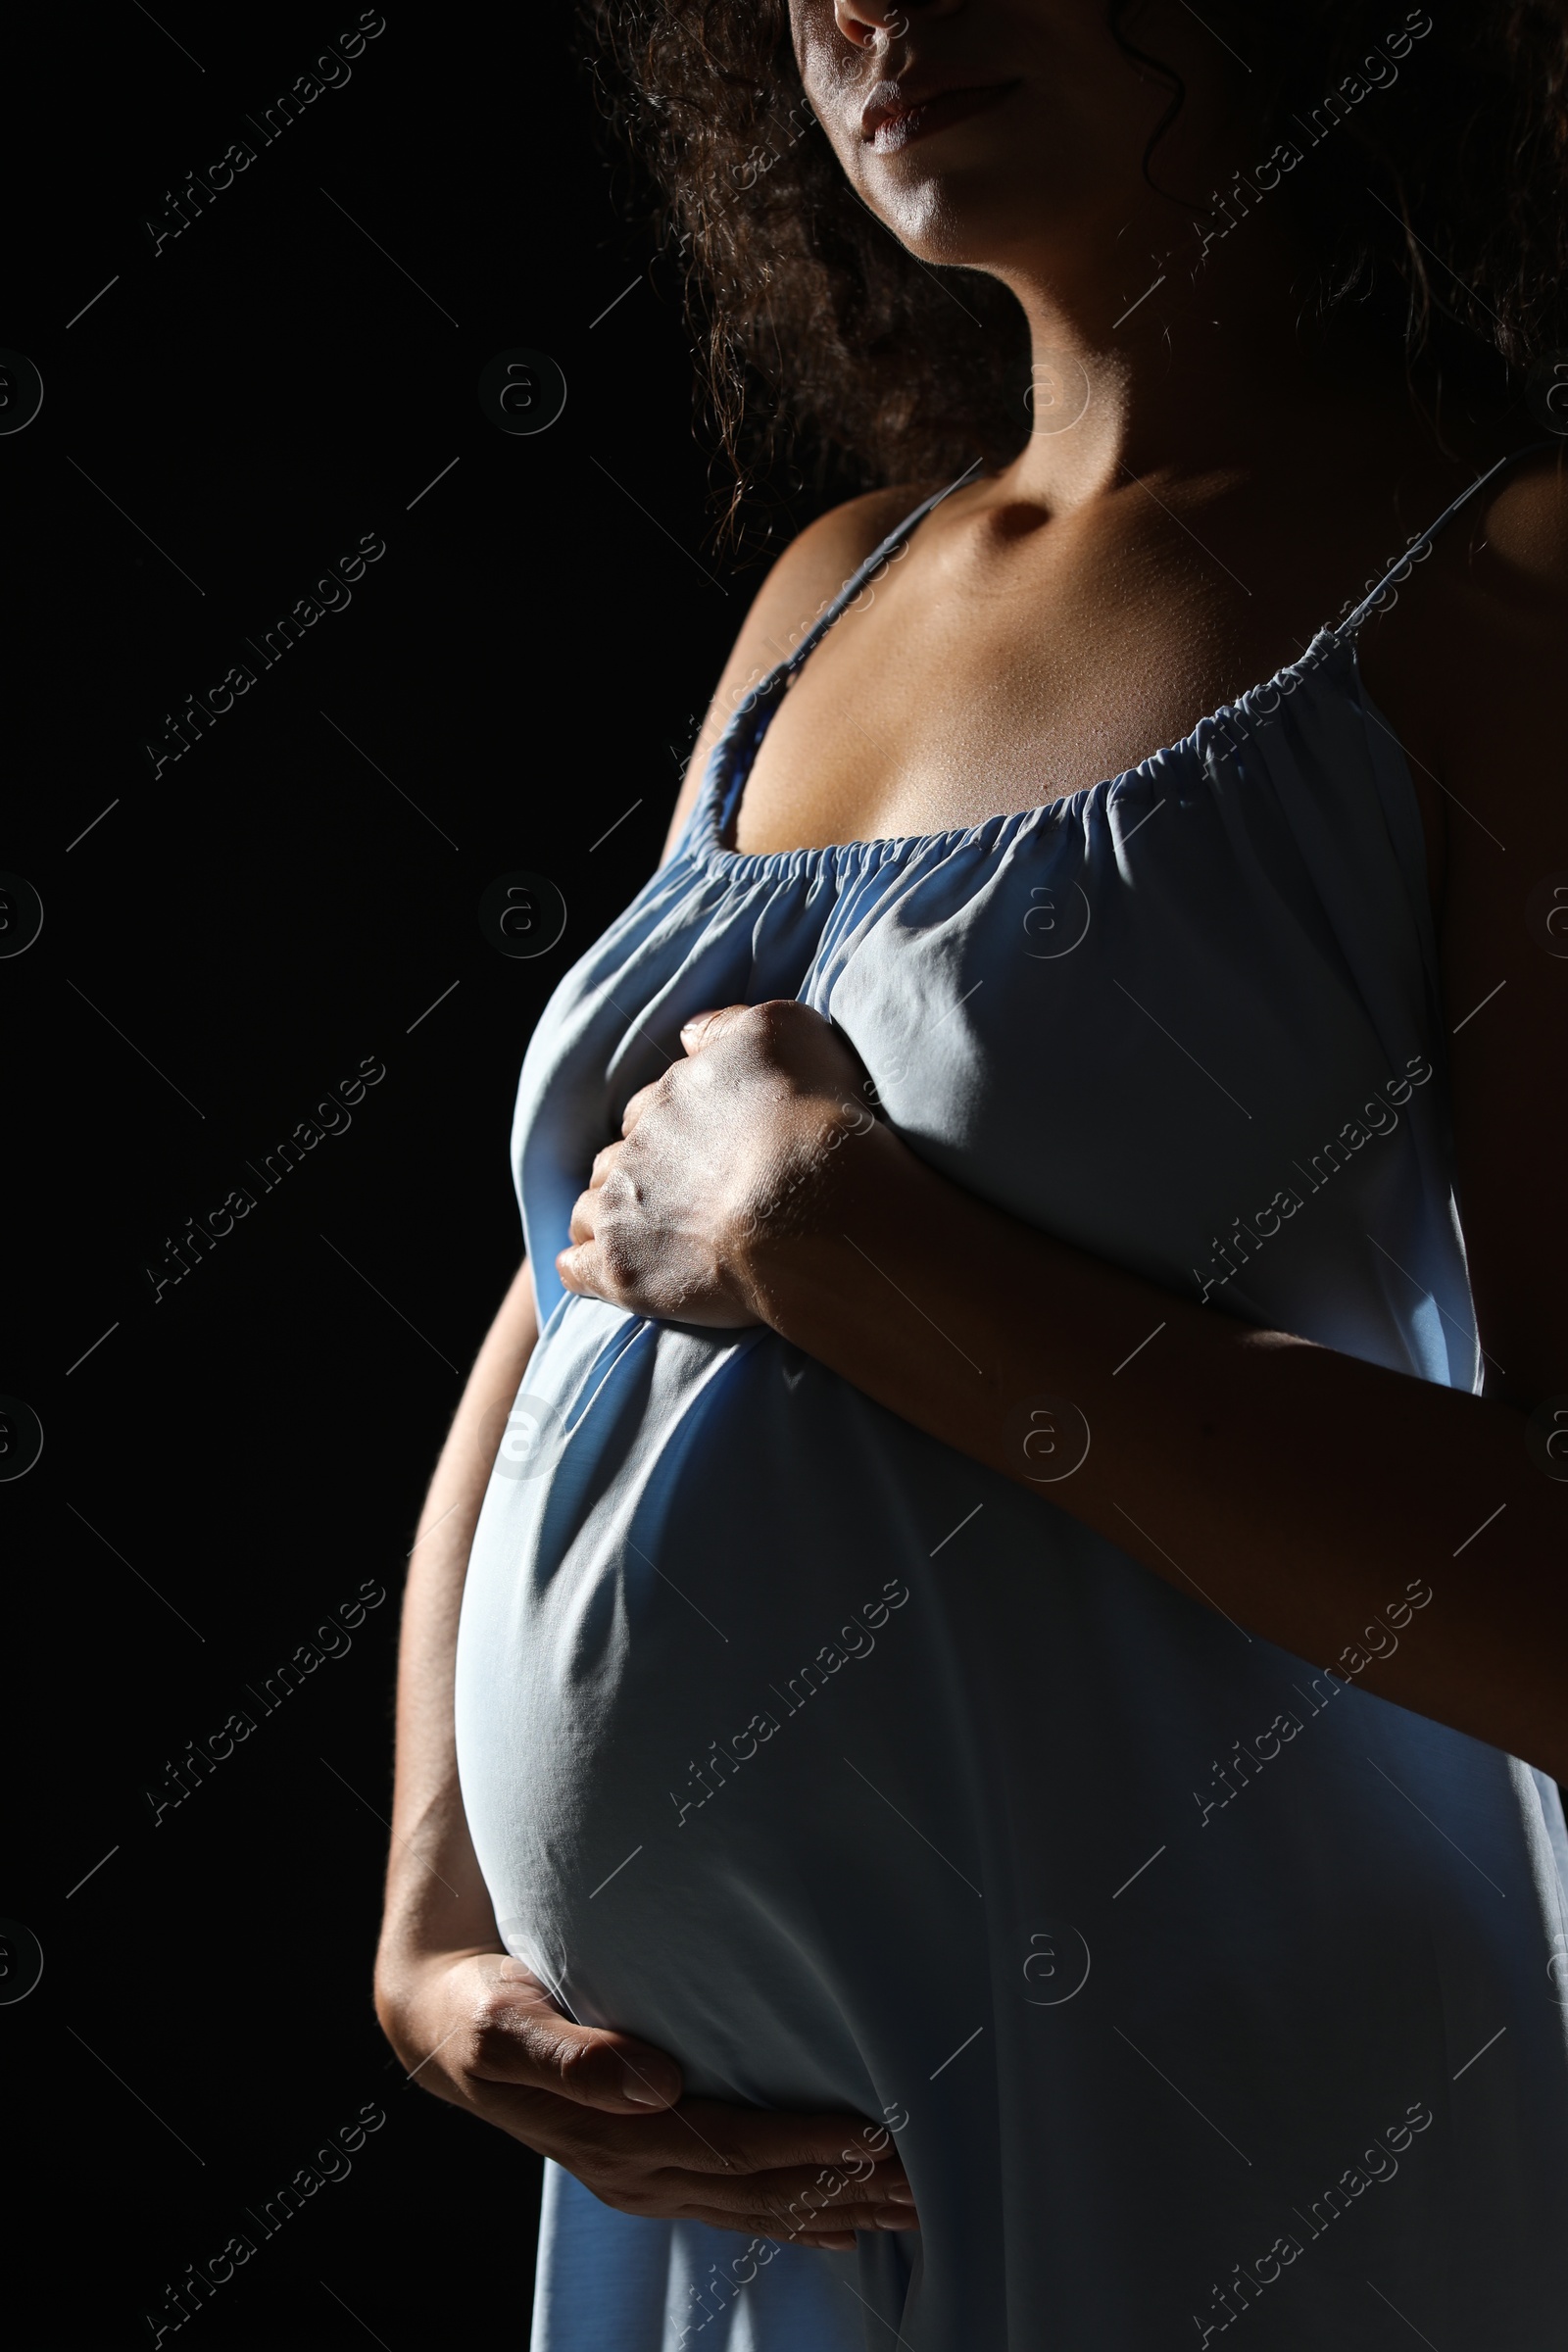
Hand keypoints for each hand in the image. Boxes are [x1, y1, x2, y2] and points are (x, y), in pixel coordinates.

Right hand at [378, 1949, 918, 2247]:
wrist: (442, 2027)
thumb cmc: (481, 2011)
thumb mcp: (508, 2023)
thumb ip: (576, 2057)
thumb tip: (655, 2082)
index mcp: (614, 2138)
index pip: (732, 2147)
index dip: (805, 2146)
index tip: (876, 2136)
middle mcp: (637, 2170)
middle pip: (760, 2189)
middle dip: (844, 2189)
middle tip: (928, 2184)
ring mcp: (645, 2176)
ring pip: (757, 2205)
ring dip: (834, 2208)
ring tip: (912, 2210)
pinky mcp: (649, 2163)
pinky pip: (735, 2202)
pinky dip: (794, 2215)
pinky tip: (843, 2224)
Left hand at [557, 1001, 879, 1326]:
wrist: (808, 1200)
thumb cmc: (807, 1115)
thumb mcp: (782, 1030)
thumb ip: (728, 1026)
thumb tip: (690, 1034)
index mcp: (672, 1094)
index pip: (653, 1107)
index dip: (676, 1130)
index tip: (706, 1151)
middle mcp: (638, 1145)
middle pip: (621, 1157)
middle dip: (641, 1173)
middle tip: (684, 1197)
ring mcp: (622, 1208)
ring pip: (591, 1208)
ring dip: (609, 1217)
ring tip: (644, 1238)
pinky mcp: (620, 1268)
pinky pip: (578, 1267)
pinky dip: (581, 1266)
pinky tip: (594, 1270)